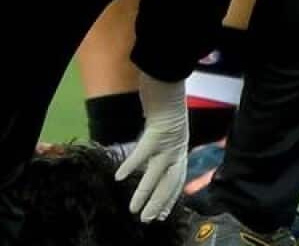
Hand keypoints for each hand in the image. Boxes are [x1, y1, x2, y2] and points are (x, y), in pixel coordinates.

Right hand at [115, 73, 188, 222]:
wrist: (169, 78)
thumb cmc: (166, 97)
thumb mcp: (167, 123)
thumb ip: (162, 137)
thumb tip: (153, 145)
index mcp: (179, 148)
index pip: (177, 179)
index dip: (170, 198)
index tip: (164, 214)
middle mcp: (176, 148)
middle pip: (169, 183)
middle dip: (159, 204)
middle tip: (148, 220)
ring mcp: (168, 142)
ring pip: (156, 174)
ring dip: (144, 194)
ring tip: (134, 210)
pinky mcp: (157, 131)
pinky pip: (142, 152)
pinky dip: (131, 165)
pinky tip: (119, 176)